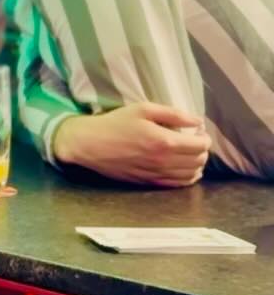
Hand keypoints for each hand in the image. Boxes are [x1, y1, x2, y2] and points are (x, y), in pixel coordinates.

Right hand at [52, 103, 210, 187]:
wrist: (90, 144)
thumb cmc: (115, 123)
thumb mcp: (143, 109)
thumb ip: (174, 114)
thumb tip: (198, 122)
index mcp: (164, 142)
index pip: (201, 145)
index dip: (204, 138)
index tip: (198, 132)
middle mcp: (164, 162)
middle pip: (199, 161)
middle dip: (202, 150)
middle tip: (194, 141)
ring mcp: (156, 175)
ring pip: (191, 175)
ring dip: (196, 165)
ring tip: (188, 154)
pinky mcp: (149, 182)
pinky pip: (177, 185)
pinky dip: (186, 177)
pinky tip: (182, 168)